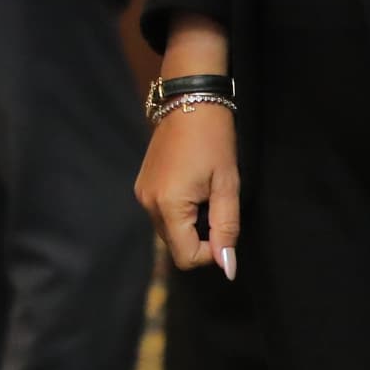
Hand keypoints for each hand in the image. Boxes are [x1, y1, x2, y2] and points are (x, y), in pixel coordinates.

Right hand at [135, 16, 239, 275]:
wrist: (189, 101)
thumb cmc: (214, 141)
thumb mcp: (227, 186)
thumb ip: (226, 229)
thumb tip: (226, 267)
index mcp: (168, 205)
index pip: (185, 256)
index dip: (210, 253)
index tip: (225, 227)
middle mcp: (148, 204)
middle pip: (175, 246)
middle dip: (200, 238)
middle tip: (217, 206)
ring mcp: (142, 194)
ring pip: (169, 231)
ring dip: (190, 224)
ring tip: (205, 194)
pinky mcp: (142, 186)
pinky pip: (162, 214)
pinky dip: (180, 212)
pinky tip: (192, 187)